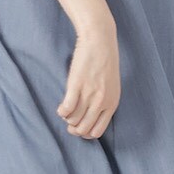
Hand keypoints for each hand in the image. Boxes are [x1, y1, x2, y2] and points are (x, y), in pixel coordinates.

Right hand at [57, 22, 120, 138]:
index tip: (79, 125)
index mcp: (112, 104)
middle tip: (69, 120)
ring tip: (66, 109)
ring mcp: (89, 95)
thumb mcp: (111, 86)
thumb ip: (104, 102)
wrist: (100, 41)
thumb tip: (91, 116)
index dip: (85, 133)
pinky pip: (66, 110)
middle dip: (73, 129)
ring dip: (67, 118)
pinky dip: (61, 111)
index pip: (97, 132)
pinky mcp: (76, 86)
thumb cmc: (105, 62)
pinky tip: (61, 106)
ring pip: (73, 121)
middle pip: (83, 129)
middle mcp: (101, 102)